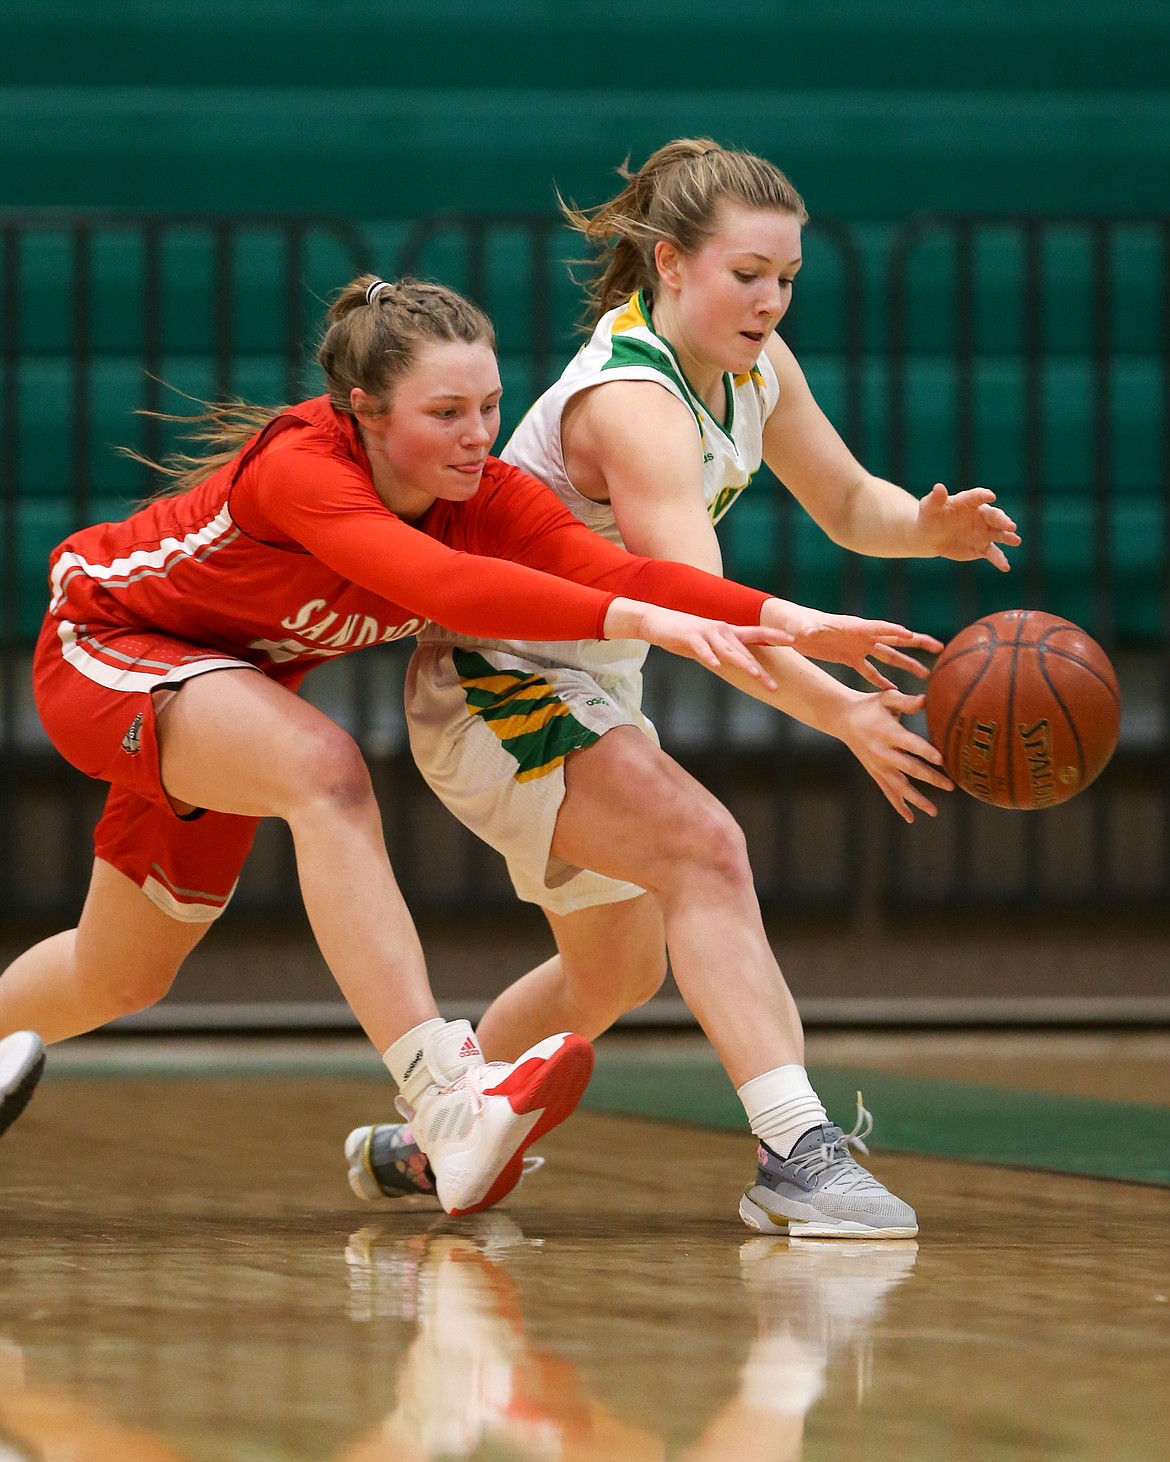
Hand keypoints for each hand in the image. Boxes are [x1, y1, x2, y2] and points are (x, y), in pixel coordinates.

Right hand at [621, 602, 792, 688]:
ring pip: (728, 650)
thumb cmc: (684, 635)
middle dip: (761, 670)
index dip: (775, 636)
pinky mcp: (689, 636)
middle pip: (745, 652)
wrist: (656, 621)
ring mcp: (706, 632)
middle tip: (775, 685)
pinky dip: (709, 656)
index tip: (794, 640)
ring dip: (742, 663)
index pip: (756, 634)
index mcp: (728, 632)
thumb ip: (724, 651)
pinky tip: (715, 665)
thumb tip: (738, 664)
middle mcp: (721, 630)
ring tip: (755, 675)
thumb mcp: (709, 643)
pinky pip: (701, 648)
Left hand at [767, 602, 941, 690]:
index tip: (914, 636)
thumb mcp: (801, 627)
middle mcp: (861, 636)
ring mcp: (857, 647)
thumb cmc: (795, 623)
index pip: (880, 627)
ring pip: (888, 657)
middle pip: (894, 640)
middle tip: (939, 648)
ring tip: (927, 675)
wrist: (790, 627)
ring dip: (906, 666)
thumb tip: (809, 631)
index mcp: (853, 626)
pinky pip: (870, 671)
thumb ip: (807, 629)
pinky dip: (882, 680)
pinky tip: (895, 691)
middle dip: (917, 643)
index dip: (896, 631)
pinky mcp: (849, 658)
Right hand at [835, 689, 953, 822]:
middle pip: (909, 768)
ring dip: (917, 799)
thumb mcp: (886, 698)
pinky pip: (888, 792)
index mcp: (887, 733)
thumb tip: (927, 699)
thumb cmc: (871, 705)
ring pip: (899, 786)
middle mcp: (882, 752)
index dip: (926, 751)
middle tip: (950, 786)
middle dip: (930, 778)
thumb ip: (906, 701)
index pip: (910, 744)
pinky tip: (911, 818)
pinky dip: (899, 805)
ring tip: (934, 811)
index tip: (942, 760)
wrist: (844, 718)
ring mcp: (878, 765)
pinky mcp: (875, 772)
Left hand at [917, 483, 1020, 570]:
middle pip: (994, 516)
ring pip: (999, 534)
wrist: (930, 537)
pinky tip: (1005, 567)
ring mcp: (983, 532)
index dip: (984, 496)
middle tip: (1011, 526)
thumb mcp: (929, 507)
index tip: (991, 496)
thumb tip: (938, 487)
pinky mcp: (982, 547)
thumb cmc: (930, 517)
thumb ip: (935, 499)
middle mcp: (981, 516)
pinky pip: (993, 553)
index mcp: (968, 502)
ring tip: (1016, 540)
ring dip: (1008, 537)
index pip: (978, 497)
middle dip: (1003, 521)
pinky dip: (1000, 560)